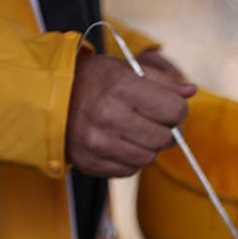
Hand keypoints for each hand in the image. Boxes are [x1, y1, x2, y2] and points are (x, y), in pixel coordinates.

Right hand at [65, 50, 195, 176]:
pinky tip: (120, 143)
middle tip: (154, 121)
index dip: (178, 110)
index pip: (174, 110)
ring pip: (149, 158)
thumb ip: (161, 80)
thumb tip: (190, 92)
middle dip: (166, 131)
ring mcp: (98, 143)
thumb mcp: (125, 68)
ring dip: (148, 147)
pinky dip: (130, 159)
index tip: (170, 109)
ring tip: (135, 132)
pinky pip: (129, 170)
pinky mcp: (91, 162)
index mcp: (120, 87)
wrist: (46, 98)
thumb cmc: (93, 80)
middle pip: (165, 138)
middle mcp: (109, 116)